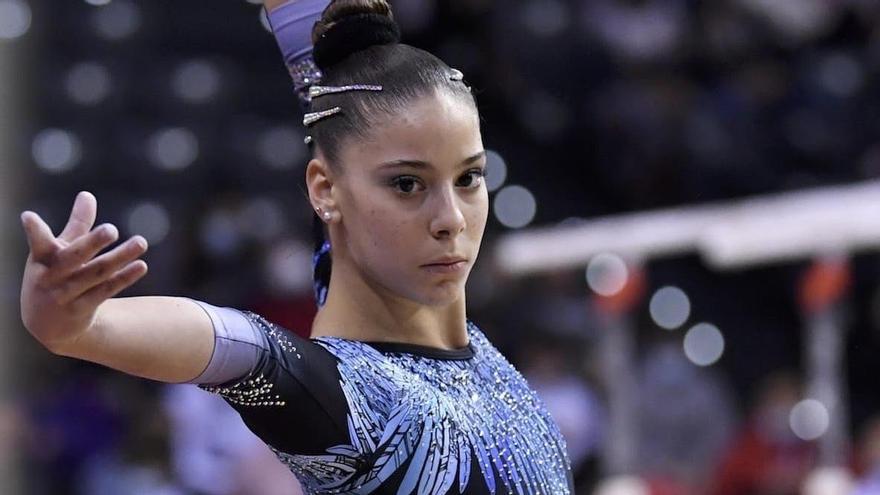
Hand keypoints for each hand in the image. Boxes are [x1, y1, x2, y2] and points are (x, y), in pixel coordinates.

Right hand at [20, 191, 148, 350]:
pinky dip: (124, 278)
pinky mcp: (81, 309)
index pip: (37, 242)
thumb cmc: (54, 276)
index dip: (33, 230)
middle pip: (74, 257)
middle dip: (92, 243)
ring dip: (120, 258)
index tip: (28, 217)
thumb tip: (87, 194)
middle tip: (112, 229)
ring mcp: (65, 294)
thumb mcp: (59, 251)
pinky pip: (105, 291)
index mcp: (42, 258)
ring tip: (141, 242)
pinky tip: (141, 265)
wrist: (47, 325)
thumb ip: (76, 224)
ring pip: (96, 273)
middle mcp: (51, 276)